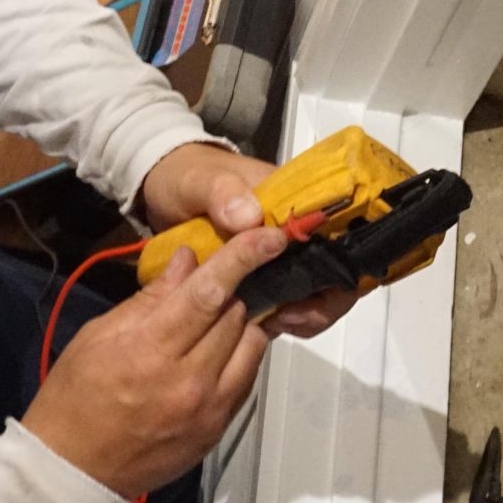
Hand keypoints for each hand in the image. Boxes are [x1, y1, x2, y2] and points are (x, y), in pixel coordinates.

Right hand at [22, 226, 285, 496]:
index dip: (243, 258)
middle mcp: (190, 380)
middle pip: (237, 315)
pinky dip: (240, 355)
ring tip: (217, 319)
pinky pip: (248, 378)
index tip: (269, 237)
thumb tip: (188, 262)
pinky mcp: (219, 428)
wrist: (72, 471)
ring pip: (252, 345)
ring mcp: (210, 408)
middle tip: (219, 282)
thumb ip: (150, 299)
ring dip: (242, 323)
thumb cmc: (75, 399)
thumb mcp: (98, 336)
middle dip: (234, 289)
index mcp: (151, 351)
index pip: (210, 293)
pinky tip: (218, 351)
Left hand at [136, 141, 361, 340]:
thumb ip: (221, 192)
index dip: (341, 257)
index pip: (340, 225)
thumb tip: (250, 217)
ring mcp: (285, 254)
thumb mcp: (198, 181)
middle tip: (293, 314)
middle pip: (338, 264)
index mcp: (293, 197)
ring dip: (310, 311)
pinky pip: (294, 300)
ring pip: (322, 288)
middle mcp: (298, 227)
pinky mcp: (269, 275)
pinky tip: (269, 324)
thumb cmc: (185, 179)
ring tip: (279, 322)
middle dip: (326, 297)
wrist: (162, 194)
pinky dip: (290, 317)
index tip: (316, 282)